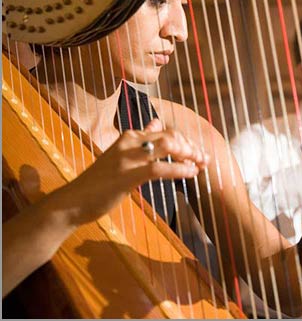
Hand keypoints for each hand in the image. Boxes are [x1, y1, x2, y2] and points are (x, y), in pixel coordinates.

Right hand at [60, 119, 208, 225]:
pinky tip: (190, 173)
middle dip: (192, 147)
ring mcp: (127, 158)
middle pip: (171, 136)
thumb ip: (141, 139)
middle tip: (205, 160)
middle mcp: (129, 142)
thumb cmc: (100, 181)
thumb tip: (156, 122)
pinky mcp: (126, 176)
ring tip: (201, 165)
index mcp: (130, 136)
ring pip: (167, 146)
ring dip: (189, 155)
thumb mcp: (121, 155)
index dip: (187, 141)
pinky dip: (179, 169)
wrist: (73, 202)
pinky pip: (159, 168)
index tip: (199, 153)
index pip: (166, 131)